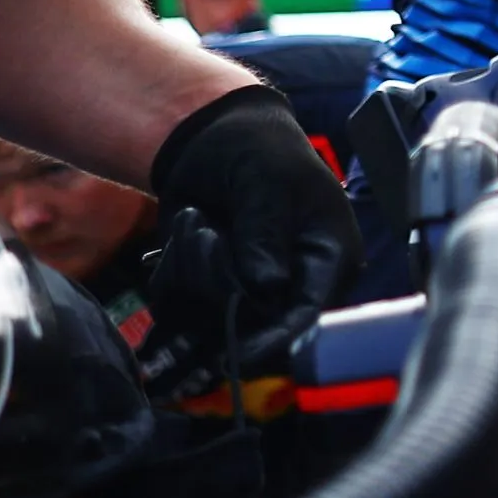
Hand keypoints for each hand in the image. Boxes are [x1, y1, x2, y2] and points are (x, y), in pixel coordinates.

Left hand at [144, 85, 360, 378]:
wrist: (212, 138)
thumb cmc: (258, 151)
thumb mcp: (266, 183)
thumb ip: (264, 234)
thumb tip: (266, 286)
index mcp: (328, 260)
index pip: (306, 315)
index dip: (271, 342)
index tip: (230, 358)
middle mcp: (294, 285)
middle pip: (255, 329)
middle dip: (216, 302)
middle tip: (200, 236)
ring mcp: (253, 292)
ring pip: (214, 326)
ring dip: (188, 282)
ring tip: (192, 222)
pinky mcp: (215, 292)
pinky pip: (186, 316)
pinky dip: (169, 289)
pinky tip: (170, 248)